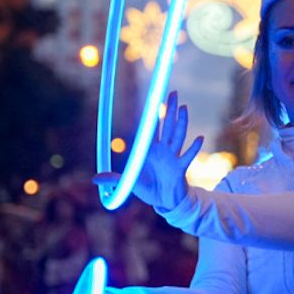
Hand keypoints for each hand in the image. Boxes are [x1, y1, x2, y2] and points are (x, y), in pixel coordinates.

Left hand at [94, 91, 202, 209]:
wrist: (164, 202)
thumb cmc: (148, 189)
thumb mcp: (128, 182)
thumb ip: (113, 178)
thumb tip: (94, 179)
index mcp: (150, 151)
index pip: (150, 129)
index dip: (151, 116)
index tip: (153, 100)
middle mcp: (163, 150)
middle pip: (167, 126)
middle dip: (169, 109)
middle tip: (172, 92)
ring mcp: (173, 158)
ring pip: (178, 136)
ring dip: (181, 122)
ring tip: (183, 107)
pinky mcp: (180, 168)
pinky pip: (187, 157)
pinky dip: (193, 148)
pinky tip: (199, 138)